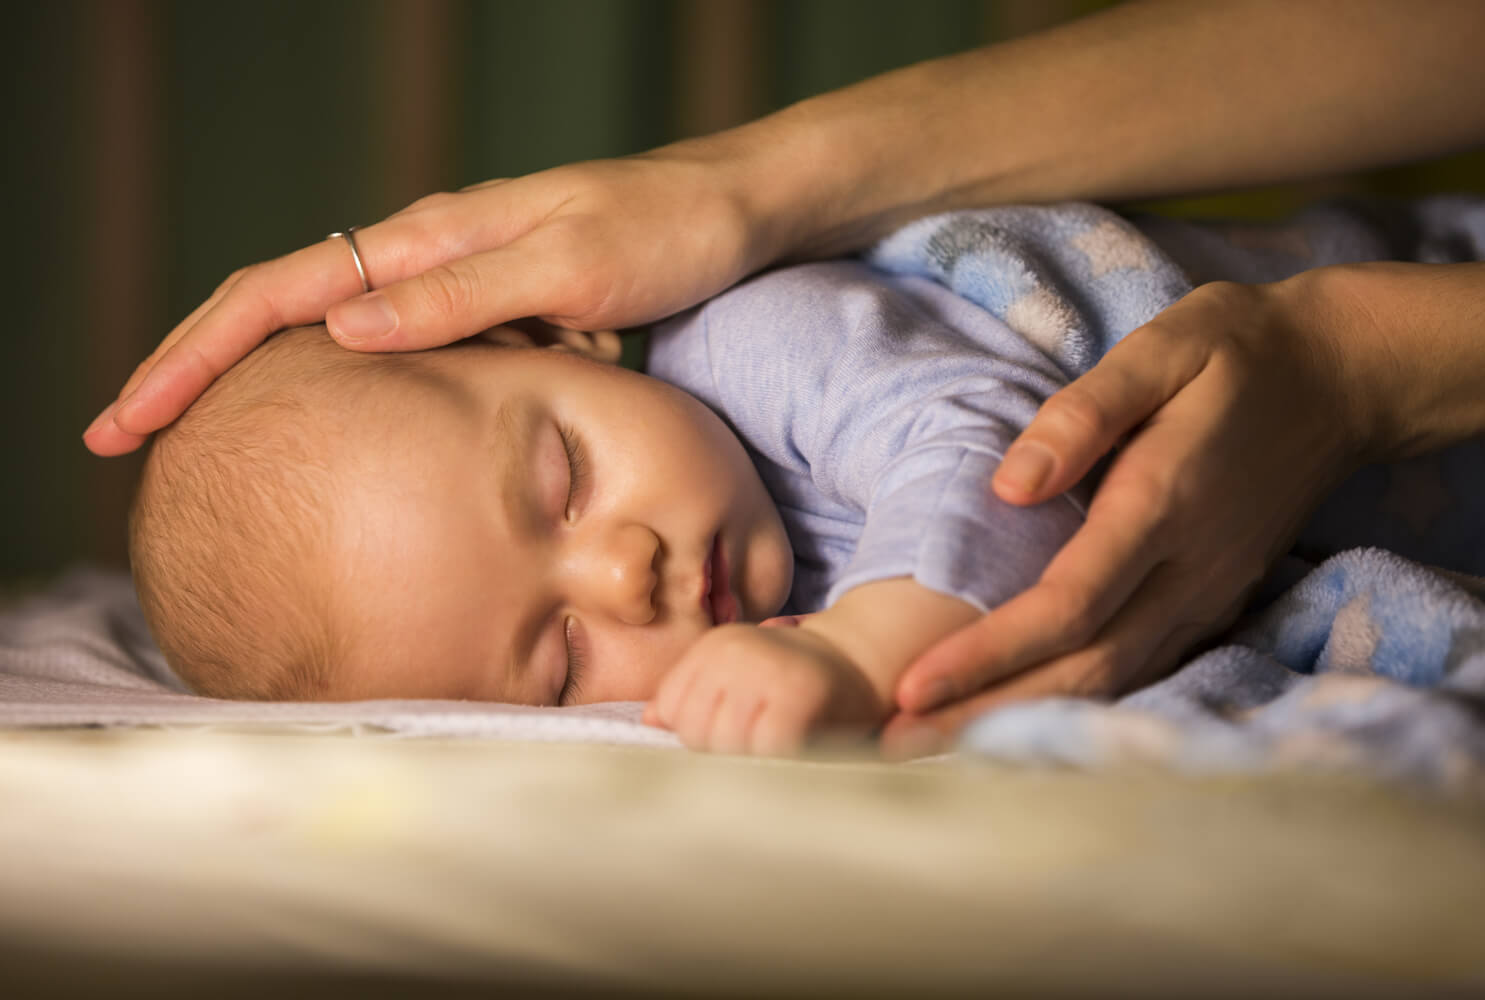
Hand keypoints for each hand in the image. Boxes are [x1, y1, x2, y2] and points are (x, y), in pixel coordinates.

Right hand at [83, 143, 776, 456]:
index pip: (279, 293)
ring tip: (192, 448)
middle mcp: (427, 260)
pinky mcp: (489, 318)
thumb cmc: (665, 233)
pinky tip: (321, 435)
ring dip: (253, 385)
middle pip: (278, 314)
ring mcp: (454, 289)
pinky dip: (336, 394)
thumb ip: (463, 296)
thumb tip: (342, 331)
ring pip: (326, 337)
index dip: (194, 356)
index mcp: (430, 238)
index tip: (127, 419)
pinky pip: (390, 357)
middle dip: (195, 373)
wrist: (733, 217)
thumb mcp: (572, 268)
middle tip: (124, 444)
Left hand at [643, 622, 882, 755]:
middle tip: (758, 744)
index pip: (671, 708)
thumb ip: (694, 696)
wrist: (864, 659)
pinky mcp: (796, 698)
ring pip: (724, 746)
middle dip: (720, 752)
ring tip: (775, 749)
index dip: (696, 733)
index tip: (731, 731)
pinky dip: (778, 763)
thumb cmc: (795, 679)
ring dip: (749, 761)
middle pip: (694, 731)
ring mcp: (765, 671)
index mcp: (714, 645)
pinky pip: (764, 751)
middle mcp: (734, 651)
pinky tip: (795, 752)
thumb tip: (649, 719)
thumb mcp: (739, 676)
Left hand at [884, 274, 1378, 756]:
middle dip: (984, 714)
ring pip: (1110, 684)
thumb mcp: (1160, 349)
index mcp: (1162, 505)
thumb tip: (1009, 487)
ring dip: (1020, 724)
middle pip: (1081, 669)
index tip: (910, 687)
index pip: (1067, 605)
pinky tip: (1012, 721)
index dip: (987, 653)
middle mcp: (1188, 570)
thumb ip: (1085, 415)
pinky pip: (1135, 670)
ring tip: (929, 750)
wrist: (1340, 379)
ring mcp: (1206, 595)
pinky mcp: (1210, 602)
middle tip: (889, 747)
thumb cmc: (1234, 353)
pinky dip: (1070, 706)